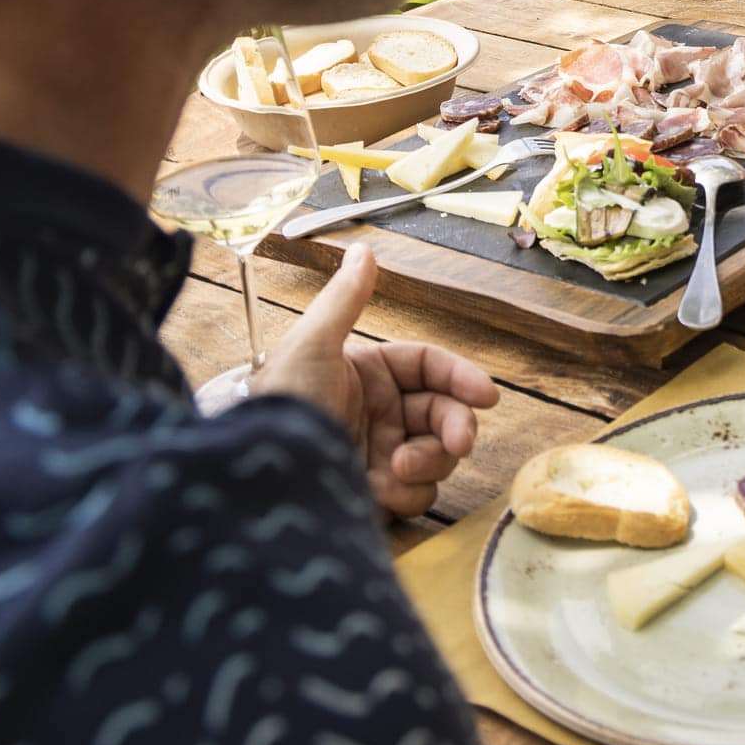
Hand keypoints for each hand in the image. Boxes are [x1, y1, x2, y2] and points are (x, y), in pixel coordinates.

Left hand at [254, 243, 499, 516]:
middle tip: (457, 445)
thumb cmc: (283, 405)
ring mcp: (380, 455)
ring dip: (428, 463)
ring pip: (437, 457)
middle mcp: (380, 413)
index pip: (432, 368)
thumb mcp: (311, 346)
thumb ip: (344, 299)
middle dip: (455, 428)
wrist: (258, 477)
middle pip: (445, 414)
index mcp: (370, 374)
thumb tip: (364, 249)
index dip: (463, 378)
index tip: (486, 396)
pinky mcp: (375, 494)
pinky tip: (378, 493)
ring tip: (395, 470)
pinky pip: (416, 494)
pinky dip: (406, 494)